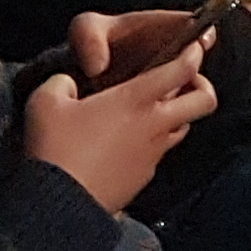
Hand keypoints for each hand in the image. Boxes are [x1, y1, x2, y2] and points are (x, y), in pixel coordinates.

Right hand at [23, 41, 214, 212]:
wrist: (60, 203)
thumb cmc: (55, 147)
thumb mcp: (45, 103)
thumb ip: (62, 83)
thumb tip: (68, 82)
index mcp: (136, 99)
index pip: (182, 69)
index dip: (194, 54)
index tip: (194, 47)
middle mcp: (155, 124)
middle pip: (205, 101)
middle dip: (203, 86)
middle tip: (187, 82)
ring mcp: (154, 153)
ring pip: (184, 128)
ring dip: (178, 116)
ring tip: (155, 112)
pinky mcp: (145, 177)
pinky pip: (159, 153)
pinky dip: (154, 143)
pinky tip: (130, 144)